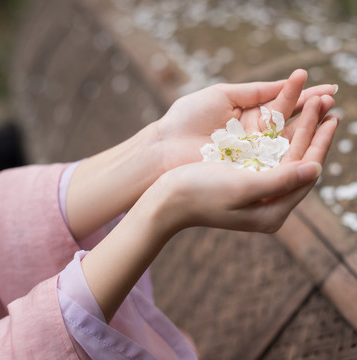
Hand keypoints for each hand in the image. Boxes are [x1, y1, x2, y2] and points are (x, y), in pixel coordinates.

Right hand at [154, 96, 338, 232]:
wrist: (167, 198)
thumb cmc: (199, 194)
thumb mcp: (241, 188)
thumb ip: (279, 182)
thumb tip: (316, 170)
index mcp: (271, 212)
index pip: (305, 173)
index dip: (320, 143)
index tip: (331, 116)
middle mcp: (268, 203)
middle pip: (299, 162)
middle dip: (312, 131)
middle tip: (326, 101)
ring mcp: (257, 192)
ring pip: (286, 156)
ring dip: (298, 129)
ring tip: (312, 105)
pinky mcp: (245, 180)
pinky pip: (270, 155)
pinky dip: (279, 135)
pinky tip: (285, 119)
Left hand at [156, 69, 335, 171]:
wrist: (165, 148)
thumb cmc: (188, 118)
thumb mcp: (222, 95)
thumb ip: (255, 91)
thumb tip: (287, 81)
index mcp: (245, 115)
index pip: (280, 105)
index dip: (303, 96)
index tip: (327, 88)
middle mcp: (251, 137)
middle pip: (286, 124)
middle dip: (309, 112)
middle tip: (332, 101)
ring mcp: (250, 156)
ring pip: (283, 143)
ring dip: (305, 130)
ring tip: (328, 115)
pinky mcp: (246, 172)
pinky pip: (272, 163)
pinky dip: (290, 154)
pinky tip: (308, 144)